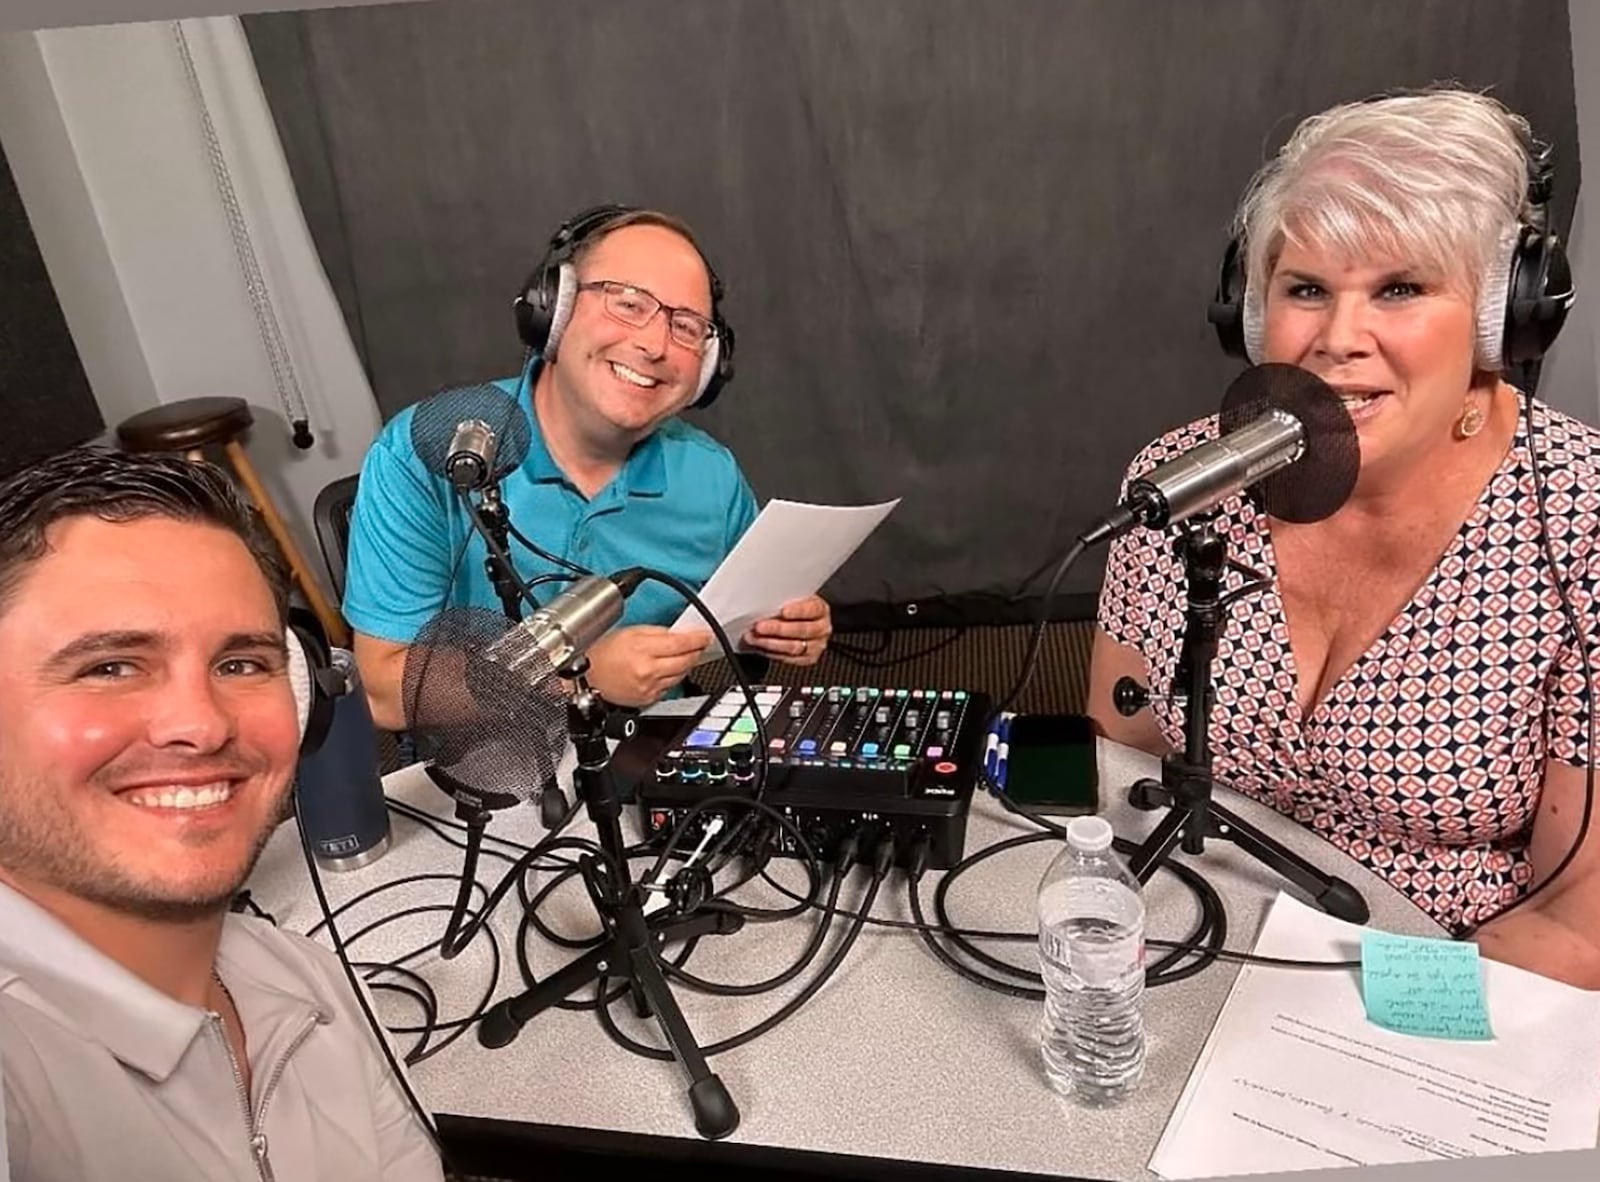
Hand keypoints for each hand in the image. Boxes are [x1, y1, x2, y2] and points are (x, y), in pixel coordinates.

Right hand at [584, 625, 712, 706]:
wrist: (587, 678)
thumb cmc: (602, 653)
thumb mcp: (630, 632)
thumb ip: (658, 632)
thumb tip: (680, 634)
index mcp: (643, 650)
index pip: (681, 644)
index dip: (698, 639)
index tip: (706, 635)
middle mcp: (648, 671)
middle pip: (686, 661)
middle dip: (696, 651)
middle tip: (699, 644)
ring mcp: (649, 688)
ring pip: (681, 675)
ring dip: (685, 664)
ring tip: (681, 656)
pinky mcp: (648, 700)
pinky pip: (670, 688)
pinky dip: (672, 678)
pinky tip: (665, 670)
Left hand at [742, 596, 831, 665]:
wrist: (801, 622)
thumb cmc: (795, 609)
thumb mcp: (793, 599)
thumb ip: (783, 601)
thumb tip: (765, 605)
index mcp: (820, 610)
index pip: (813, 609)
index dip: (798, 611)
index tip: (783, 611)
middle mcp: (821, 629)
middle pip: (802, 630)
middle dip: (778, 629)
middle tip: (760, 626)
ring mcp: (816, 646)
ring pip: (794, 647)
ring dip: (771, 643)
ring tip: (755, 638)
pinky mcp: (807, 659)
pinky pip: (789, 659)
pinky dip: (772, 653)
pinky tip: (760, 647)